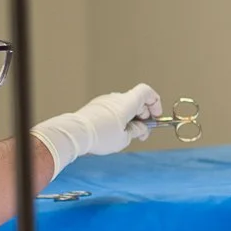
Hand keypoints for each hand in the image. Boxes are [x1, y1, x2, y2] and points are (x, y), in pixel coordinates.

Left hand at [32, 84, 163, 175]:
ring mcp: (104, 101)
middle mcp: (116, 98)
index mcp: (127, 102)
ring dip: (130, 118)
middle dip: (143, 116)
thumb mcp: (124, 138)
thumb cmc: (100, 136)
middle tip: (142, 133)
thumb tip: (141, 128)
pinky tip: (114, 133)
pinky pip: (112, 110)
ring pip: (124, 106)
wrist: (75, 134)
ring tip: (127, 135)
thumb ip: (137, 131)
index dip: (155, 103)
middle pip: (136, 101)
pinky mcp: (95, 107)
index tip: (155, 116)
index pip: (147, 92)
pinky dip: (118, 118)